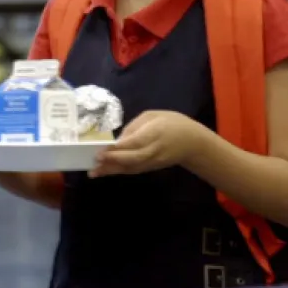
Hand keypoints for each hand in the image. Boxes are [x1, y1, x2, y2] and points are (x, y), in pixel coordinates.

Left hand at [90, 110, 204, 177]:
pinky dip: (119, 171)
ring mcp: (153, 162)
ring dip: (112, 170)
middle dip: (113, 161)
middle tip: (95, 161)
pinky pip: (133, 170)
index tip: (102, 149)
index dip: (118, 148)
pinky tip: (105, 171)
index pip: (135, 143)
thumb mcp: (153, 116)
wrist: (192, 143)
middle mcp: (154, 150)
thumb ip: (134, 126)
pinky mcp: (151, 168)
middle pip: (132, 159)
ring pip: (131, 168)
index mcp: (155, 133)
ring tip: (94, 171)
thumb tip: (118, 139)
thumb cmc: (172, 123)